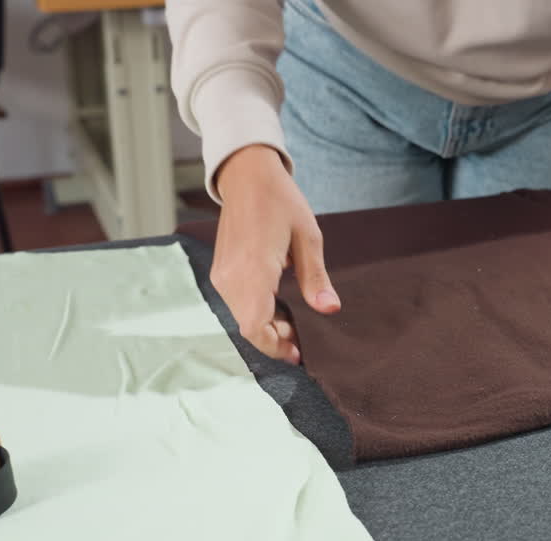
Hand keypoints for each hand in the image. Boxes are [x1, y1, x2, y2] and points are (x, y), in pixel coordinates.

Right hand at [211, 145, 340, 363]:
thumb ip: (315, 278)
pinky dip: (256, 312)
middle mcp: (230, 277)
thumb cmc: (280, 201)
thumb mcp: (308, 238)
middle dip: (275, 338)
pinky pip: (236, 304)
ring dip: (265, 326)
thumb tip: (330, 309)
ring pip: (241, 318)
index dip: (275, 346)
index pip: (255, 327)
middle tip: (301, 337)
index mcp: (254, 270)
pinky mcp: (220, 272)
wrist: (247, 176)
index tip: (297, 353)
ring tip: (292, 321)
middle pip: (248, 327)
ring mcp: (222, 275)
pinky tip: (276, 304)